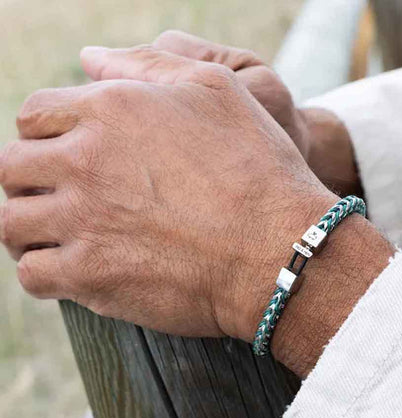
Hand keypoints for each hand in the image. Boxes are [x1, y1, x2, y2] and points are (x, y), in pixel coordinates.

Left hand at [1, 56, 390, 376]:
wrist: (279, 248)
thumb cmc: (258, 169)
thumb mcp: (220, 90)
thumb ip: (151, 66)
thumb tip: (92, 58)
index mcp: (109, 111)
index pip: (36, 115)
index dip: (46, 135)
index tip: (65, 155)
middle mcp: (84, 162)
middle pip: (13, 169)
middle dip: (31, 180)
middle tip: (59, 196)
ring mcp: (83, 222)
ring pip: (12, 223)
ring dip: (29, 226)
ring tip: (57, 234)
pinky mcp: (92, 278)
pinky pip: (34, 275)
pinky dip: (44, 271)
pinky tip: (69, 269)